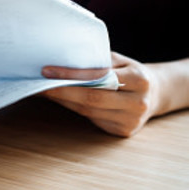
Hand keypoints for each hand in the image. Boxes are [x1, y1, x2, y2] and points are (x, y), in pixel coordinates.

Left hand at [41, 52, 159, 136]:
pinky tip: (60, 100)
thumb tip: (60, 59)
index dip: (71, 76)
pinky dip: (73, 108)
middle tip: (37, 83)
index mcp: (139, 79)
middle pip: (91, 99)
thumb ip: (97, 61)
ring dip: (63, 101)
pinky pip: (92, 120)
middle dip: (61, 91)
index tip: (47, 71)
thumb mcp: (118, 60)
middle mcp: (138, 103)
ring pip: (88, 111)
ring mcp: (131, 120)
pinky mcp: (122, 132)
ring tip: (43, 91)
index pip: (99, 78)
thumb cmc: (128, 71)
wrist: (153, 94)